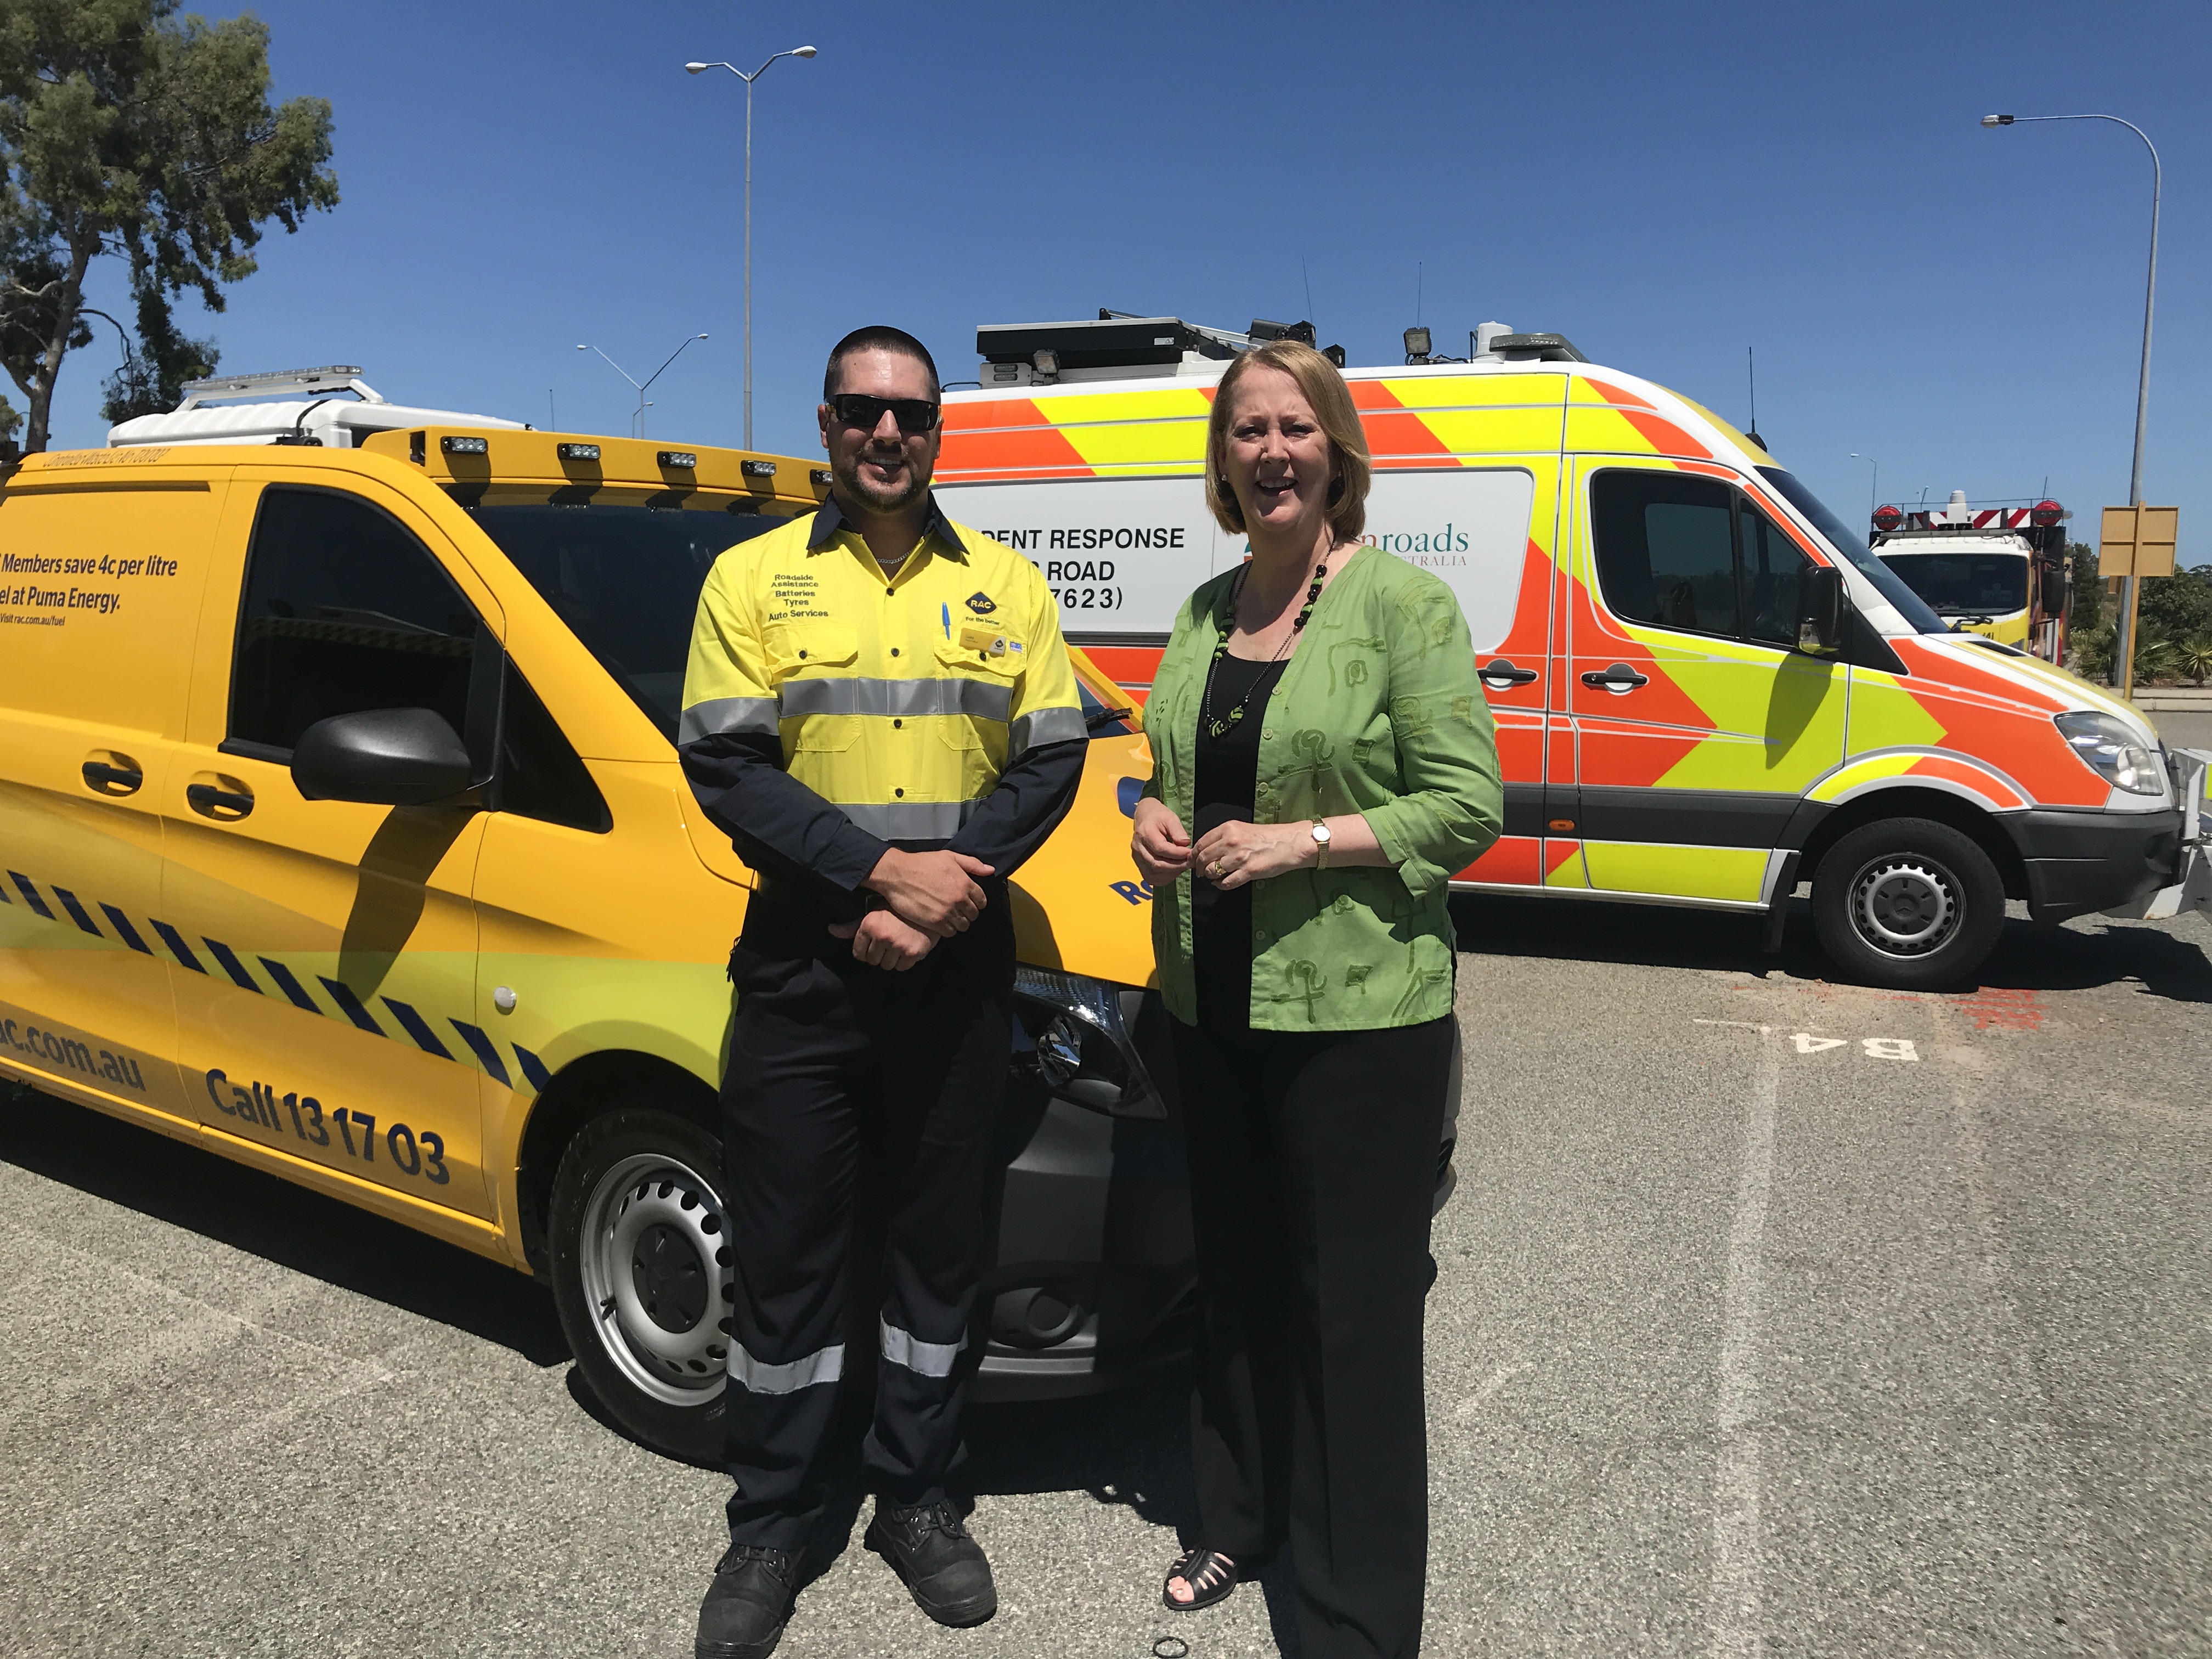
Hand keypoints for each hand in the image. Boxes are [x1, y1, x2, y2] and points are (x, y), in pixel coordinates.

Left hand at [828, 909, 935, 970]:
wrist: (927, 908)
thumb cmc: (896, 910)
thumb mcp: (872, 913)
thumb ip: (852, 926)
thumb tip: (830, 930)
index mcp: (869, 925)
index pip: (858, 954)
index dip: (865, 950)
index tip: (874, 943)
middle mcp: (882, 937)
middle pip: (872, 961)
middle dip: (878, 955)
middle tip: (888, 943)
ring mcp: (898, 945)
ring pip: (886, 966)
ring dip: (891, 959)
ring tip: (897, 945)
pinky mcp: (913, 953)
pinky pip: (902, 968)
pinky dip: (904, 961)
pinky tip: (907, 948)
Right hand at [862, 848, 994, 937]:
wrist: (898, 874)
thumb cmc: (922, 863)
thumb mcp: (949, 857)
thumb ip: (972, 864)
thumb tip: (990, 871)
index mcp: (964, 883)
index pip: (982, 901)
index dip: (976, 902)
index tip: (969, 902)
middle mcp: (959, 898)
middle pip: (973, 915)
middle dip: (968, 913)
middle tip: (958, 910)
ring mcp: (947, 911)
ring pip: (963, 925)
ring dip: (958, 922)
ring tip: (949, 917)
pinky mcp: (934, 922)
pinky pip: (950, 932)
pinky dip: (947, 929)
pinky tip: (941, 922)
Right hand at [1131, 797, 1192, 883]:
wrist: (1145, 817)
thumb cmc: (1159, 817)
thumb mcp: (1170, 817)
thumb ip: (1178, 830)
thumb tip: (1185, 843)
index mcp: (1145, 833)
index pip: (1161, 848)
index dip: (1177, 854)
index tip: (1190, 853)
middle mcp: (1138, 847)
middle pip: (1157, 864)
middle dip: (1177, 866)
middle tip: (1190, 862)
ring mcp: (1137, 857)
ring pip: (1154, 873)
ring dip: (1171, 873)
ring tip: (1183, 866)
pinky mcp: (1139, 864)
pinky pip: (1151, 877)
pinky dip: (1164, 878)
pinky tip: (1174, 871)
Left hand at [1192, 820, 1313, 889]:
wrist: (1290, 843)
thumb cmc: (1267, 837)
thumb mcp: (1242, 829)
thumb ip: (1223, 838)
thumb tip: (1204, 850)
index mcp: (1228, 828)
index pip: (1201, 843)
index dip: (1193, 855)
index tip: (1192, 861)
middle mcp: (1231, 841)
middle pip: (1203, 858)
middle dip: (1198, 868)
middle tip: (1200, 873)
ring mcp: (1239, 857)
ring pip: (1212, 871)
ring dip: (1211, 876)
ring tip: (1215, 877)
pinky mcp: (1248, 871)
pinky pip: (1226, 882)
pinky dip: (1221, 885)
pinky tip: (1222, 883)